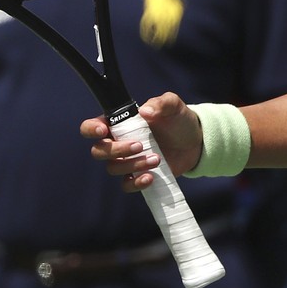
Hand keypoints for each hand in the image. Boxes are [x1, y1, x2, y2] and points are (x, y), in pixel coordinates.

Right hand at [82, 91, 203, 192]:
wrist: (194, 141)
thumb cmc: (177, 119)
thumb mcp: (173, 105)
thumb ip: (161, 103)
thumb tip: (145, 111)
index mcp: (119, 123)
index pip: (91, 127)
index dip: (91, 129)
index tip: (104, 130)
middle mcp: (117, 142)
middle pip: (99, 151)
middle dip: (117, 150)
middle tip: (140, 145)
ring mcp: (126, 160)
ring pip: (113, 168)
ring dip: (133, 165)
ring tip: (156, 158)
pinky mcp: (137, 174)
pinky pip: (126, 184)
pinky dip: (136, 182)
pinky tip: (150, 177)